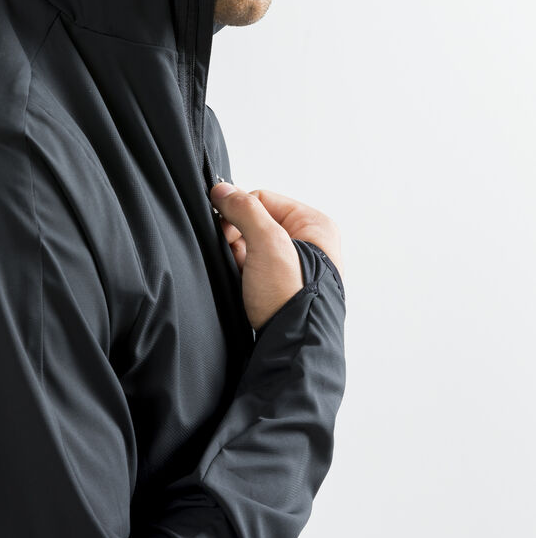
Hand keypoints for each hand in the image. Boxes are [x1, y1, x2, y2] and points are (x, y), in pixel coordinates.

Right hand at [210, 183, 343, 332]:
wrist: (292, 347)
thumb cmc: (291, 298)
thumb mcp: (268, 243)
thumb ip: (244, 211)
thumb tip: (222, 190)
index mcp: (315, 226)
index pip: (263, 199)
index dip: (240, 210)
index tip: (224, 224)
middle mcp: (307, 243)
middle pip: (256, 222)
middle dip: (237, 236)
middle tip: (235, 253)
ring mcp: (292, 266)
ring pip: (250, 245)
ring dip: (238, 256)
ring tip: (241, 272)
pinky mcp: (279, 286)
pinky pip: (251, 266)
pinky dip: (240, 271)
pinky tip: (240, 283)